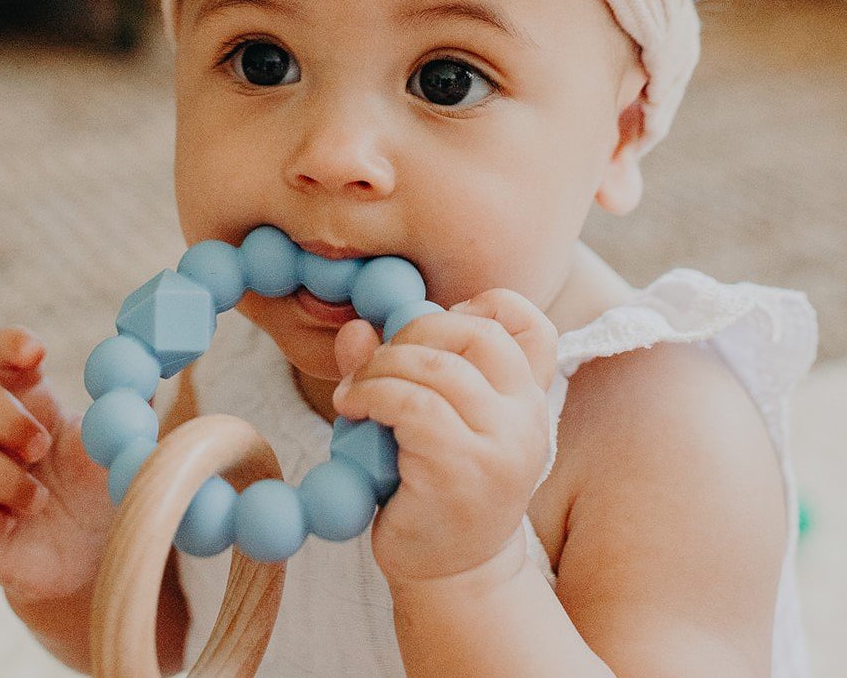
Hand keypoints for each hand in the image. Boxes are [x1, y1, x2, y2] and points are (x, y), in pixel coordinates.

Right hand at [0, 327, 114, 602]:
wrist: (94, 560)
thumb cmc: (105, 489)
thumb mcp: (126, 443)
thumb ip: (136, 400)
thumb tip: (155, 353)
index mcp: (33, 403)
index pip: (3, 358)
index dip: (9, 346)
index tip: (34, 352)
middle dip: (1, 417)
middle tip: (41, 445)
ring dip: (3, 478)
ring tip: (42, 500)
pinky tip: (13, 525)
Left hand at [332, 290, 557, 586]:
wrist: (452, 575)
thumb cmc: (434, 487)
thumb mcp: (425, 418)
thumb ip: (395, 367)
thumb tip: (354, 328)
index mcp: (528, 399)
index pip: (531, 327)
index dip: (482, 307)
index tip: (433, 328)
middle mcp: (527, 418)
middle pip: (476, 333)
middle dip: (413, 330)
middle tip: (377, 360)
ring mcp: (502, 444)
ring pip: (435, 367)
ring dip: (380, 368)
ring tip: (355, 392)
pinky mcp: (464, 469)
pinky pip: (410, 405)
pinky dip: (371, 395)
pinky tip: (352, 410)